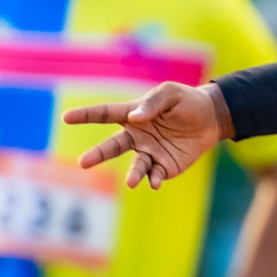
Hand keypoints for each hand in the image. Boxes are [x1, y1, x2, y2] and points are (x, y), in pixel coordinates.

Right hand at [64, 82, 227, 188]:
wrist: (211, 119)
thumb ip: (153, 103)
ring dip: (132, 174)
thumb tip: (135, 118)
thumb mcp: (171, 94)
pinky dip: (153, 179)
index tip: (66, 117)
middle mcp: (136, 136)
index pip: (105, 114)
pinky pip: (154, 175)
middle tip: (83, 163)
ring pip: (135, 166)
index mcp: (132, 115)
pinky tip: (155, 182)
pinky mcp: (163, 167)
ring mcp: (149, 153)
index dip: (85, 115)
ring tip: (131, 181)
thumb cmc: (186, 102)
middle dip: (98, 155)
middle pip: (113, 146)